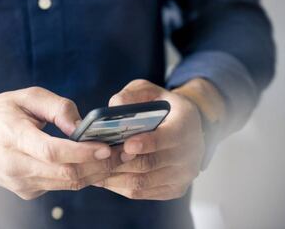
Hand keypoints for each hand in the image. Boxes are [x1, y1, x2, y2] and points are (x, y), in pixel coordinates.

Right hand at [0, 87, 119, 199]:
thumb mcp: (26, 97)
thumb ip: (56, 107)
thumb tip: (81, 126)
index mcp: (12, 137)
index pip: (52, 151)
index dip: (82, 152)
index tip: (106, 147)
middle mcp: (14, 166)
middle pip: (65, 173)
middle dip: (98, 166)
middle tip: (122, 152)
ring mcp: (19, 183)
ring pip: (66, 184)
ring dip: (94, 173)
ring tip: (115, 158)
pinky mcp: (24, 191)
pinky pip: (59, 186)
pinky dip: (80, 177)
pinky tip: (93, 164)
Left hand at [94, 79, 204, 199]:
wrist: (188, 127)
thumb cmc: (164, 108)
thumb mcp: (150, 92)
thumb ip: (132, 94)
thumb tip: (113, 106)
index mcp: (186, 124)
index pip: (169, 137)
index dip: (147, 143)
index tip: (126, 144)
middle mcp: (191, 152)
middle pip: (151, 163)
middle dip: (121, 162)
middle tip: (97, 159)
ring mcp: (184, 174)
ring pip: (144, 182)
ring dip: (116, 177)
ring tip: (93, 171)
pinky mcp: (176, 188)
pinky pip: (144, 193)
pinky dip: (121, 187)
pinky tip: (105, 179)